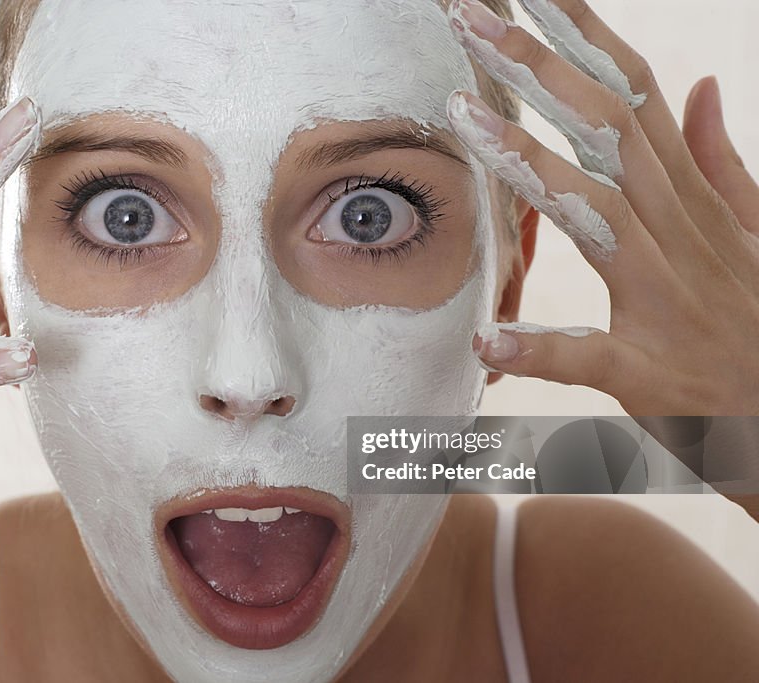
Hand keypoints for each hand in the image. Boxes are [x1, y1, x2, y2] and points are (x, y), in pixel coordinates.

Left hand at [447, 0, 758, 415]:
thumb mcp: (753, 232)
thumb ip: (719, 162)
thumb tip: (700, 87)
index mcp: (691, 201)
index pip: (632, 96)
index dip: (583, 37)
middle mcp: (677, 234)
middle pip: (606, 131)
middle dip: (539, 66)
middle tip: (469, 16)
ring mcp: (664, 300)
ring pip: (597, 216)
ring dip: (531, 165)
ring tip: (465, 117)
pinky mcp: (648, 373)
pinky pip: (591, 359)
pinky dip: (540, 351)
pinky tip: (488, 339)